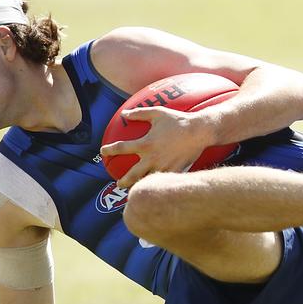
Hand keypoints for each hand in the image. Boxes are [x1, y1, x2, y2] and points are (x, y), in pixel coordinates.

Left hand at [100, 106, 218, 188]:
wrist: (200, 131)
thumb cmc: (178, 120)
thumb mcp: (157, 113)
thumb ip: (139, 113)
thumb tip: (124, 114)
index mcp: (146, 143)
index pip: (122, 148)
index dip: (109, 150)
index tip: (103, 152)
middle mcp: (153, 158)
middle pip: (132, 174)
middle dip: (123, 181)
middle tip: (119, 183)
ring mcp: (164, 166)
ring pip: (148, 181)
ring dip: (140, 186)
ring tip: (136, 190)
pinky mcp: (175, 171)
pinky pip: (163, 181)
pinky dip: (158, 185)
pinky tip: (156, 187)